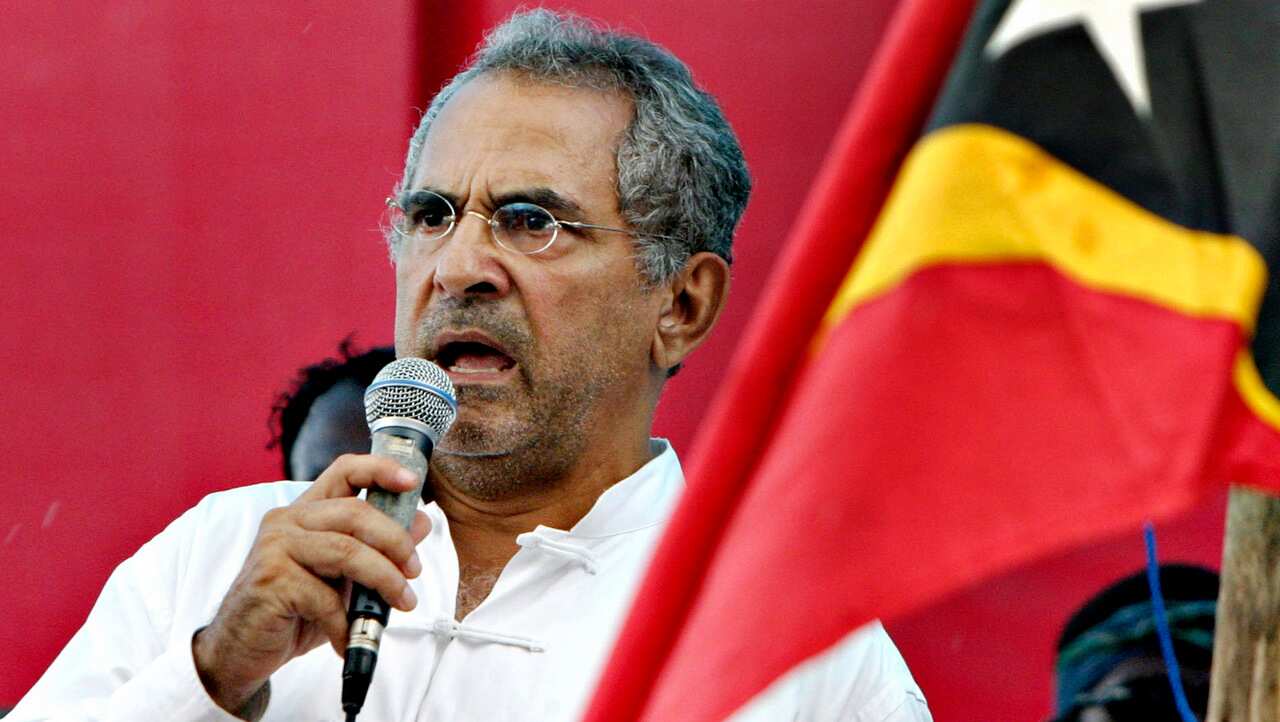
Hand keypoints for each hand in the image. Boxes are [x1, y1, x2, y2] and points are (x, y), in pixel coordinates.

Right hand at [192, 454, 430, 715]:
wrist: (241, 650)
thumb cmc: (294, 611)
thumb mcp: (344, 578)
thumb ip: (377, 549)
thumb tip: (421, 522)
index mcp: (307, 512)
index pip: (344, 471)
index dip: (381, 470)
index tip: (412, 482)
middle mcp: (288, 520)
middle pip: (355, 512)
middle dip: (395, 541)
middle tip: (414, 571)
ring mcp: (275, 548)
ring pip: (346, 551)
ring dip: (383, 580)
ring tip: (401, 604)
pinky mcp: (271, 580)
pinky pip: (325, 597)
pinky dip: (346, 622)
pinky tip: (348, 638)